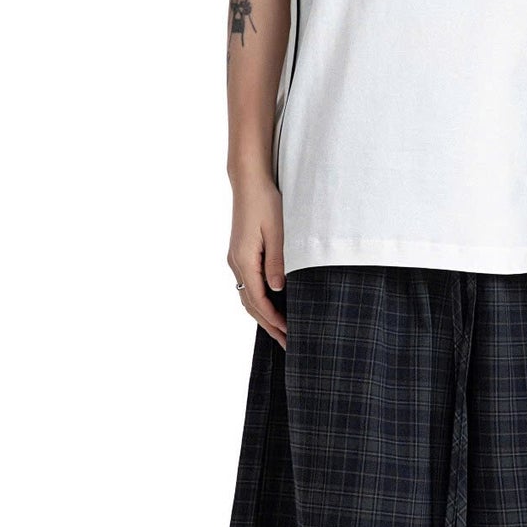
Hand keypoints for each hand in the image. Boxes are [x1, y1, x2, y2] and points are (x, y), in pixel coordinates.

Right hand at [228, 176, 287, 348]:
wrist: (249, 182)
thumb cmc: (265, 203)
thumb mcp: (277, 232)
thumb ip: (277, 262)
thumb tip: (279, 290)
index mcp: (244, 260)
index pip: (258, 299)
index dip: (274, 319)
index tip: (289, 334)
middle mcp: (236, 263)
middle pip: (251, 304)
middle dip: (269, 326)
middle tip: (288, 345)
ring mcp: (237, 259)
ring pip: (248, 297)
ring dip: (263, 316)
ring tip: (281, 333)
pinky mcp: (241, 254)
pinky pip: (249, 286)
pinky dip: (259, 302)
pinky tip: (272, 307)